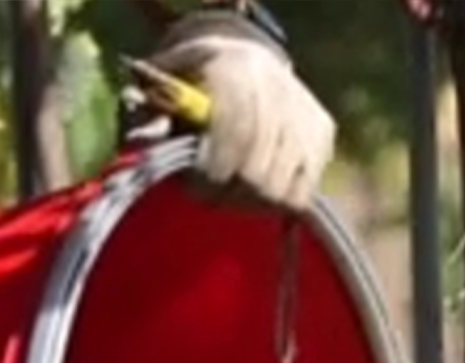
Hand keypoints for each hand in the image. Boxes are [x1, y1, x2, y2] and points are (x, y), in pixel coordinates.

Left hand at [146, 9, 335, 210]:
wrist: (243, 58)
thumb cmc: (191, 85)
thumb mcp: (161, 94)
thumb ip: (149, 120)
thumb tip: (141, 143)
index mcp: (235, 70)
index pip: (234, 137)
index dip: (211, 174)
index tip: (194, 186)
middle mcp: (278, 87)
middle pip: (257, 173)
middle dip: (227, 193)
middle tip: (208, 193)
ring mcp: (305, 113)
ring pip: (278, 189)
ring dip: (248, 201)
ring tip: (230, 188)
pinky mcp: (323, 134)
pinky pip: (300, 193)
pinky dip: (274, 200)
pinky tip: (255, 186)